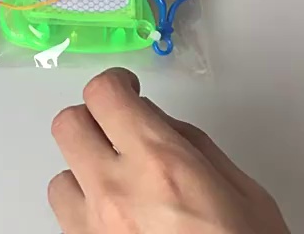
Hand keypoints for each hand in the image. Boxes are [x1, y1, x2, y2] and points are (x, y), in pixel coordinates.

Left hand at [49, 68, 290, 233]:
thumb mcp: (244, 193)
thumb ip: (194, 149)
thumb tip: (161, 125)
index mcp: (160, 162)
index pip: (105, 94)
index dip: (116, 86)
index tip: (127, 90)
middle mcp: (116, 190)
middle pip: (68, 124)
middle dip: (94, 122)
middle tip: (118, 130)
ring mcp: (93, 229)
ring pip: (60, 178)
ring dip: (85, 175)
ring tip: (118, 188)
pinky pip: (66, 222)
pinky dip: (85, 214)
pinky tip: (115, 223)